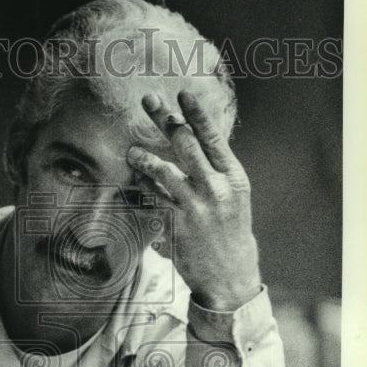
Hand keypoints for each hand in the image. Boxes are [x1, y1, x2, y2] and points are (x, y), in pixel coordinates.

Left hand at [126, 90, 261, 310]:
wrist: (231, 273)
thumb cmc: (229, 228)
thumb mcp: (233, 194)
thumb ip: (215, 167)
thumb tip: (191, 134)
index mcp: (233, 177)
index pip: (213, 138)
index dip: (197, 113)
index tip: (183, 93)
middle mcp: (216, 189)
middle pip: (186, 146)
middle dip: (165, 120)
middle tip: (148, 100)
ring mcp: (196, 208)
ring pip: (164, 172)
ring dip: (145, 158)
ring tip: (132, 153)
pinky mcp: (176, 227)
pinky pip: (152, 201)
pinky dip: (142, 188)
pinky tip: (136, 181)